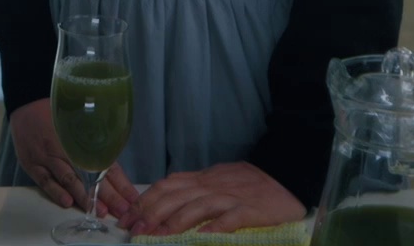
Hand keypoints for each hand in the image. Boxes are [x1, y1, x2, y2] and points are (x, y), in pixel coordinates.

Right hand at [8, 99, 138, 219]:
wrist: (27, 103)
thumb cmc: (58, 117)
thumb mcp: (80, 126)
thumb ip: (95, 148)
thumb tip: (114, 174)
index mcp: (84, 140)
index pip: (107, 164)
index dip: (121, 183)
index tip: (132, 199)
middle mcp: (68, 149)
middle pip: (91, 176)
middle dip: (109, 196)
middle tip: (121, 211)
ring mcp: (49, 157)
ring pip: (69, 179)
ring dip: (85, 197)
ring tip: (99, 212)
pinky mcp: (32, 164)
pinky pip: (45, 180)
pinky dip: (56, 192)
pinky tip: (67, 203)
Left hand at [121, 162, 303, 237]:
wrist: (285, 175)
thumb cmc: (249, 181)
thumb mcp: (216, 179)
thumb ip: (194, 189)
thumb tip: (167, 199)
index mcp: (201, 179)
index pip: (166, 186)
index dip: (145, 201)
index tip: (128, 217)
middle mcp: (211, 185)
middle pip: (176, 196)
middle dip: (152, 214)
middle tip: (135, 230)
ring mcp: (230, 197)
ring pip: (197, 206)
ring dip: (175, 222)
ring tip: (158, 236)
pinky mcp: (249, 210)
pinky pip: (230, 219)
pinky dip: (215, 227)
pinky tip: (203, 237)